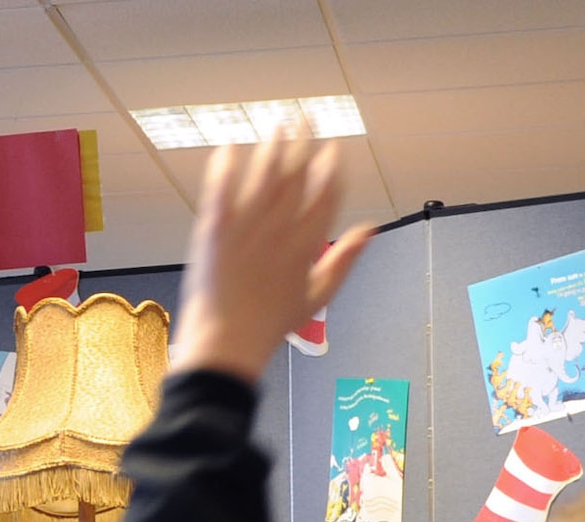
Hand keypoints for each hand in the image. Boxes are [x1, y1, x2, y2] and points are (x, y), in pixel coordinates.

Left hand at [169, 135, 373, 382]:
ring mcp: (246, 228)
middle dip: (305, 141)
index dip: (332, 167)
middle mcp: (279, 230)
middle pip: (297, 174)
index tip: (333, 148)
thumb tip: (370, 229)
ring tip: (278, 124)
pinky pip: (221, 187)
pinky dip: (227, 164)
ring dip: (272, 145)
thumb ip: (344, 260)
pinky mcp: (214, 230)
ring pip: (264, 174)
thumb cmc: (271, 324)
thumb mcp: (316, 296)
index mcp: (307, 245)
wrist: (225, 342)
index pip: (327, 194)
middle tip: (307, 115)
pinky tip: (230, 146)